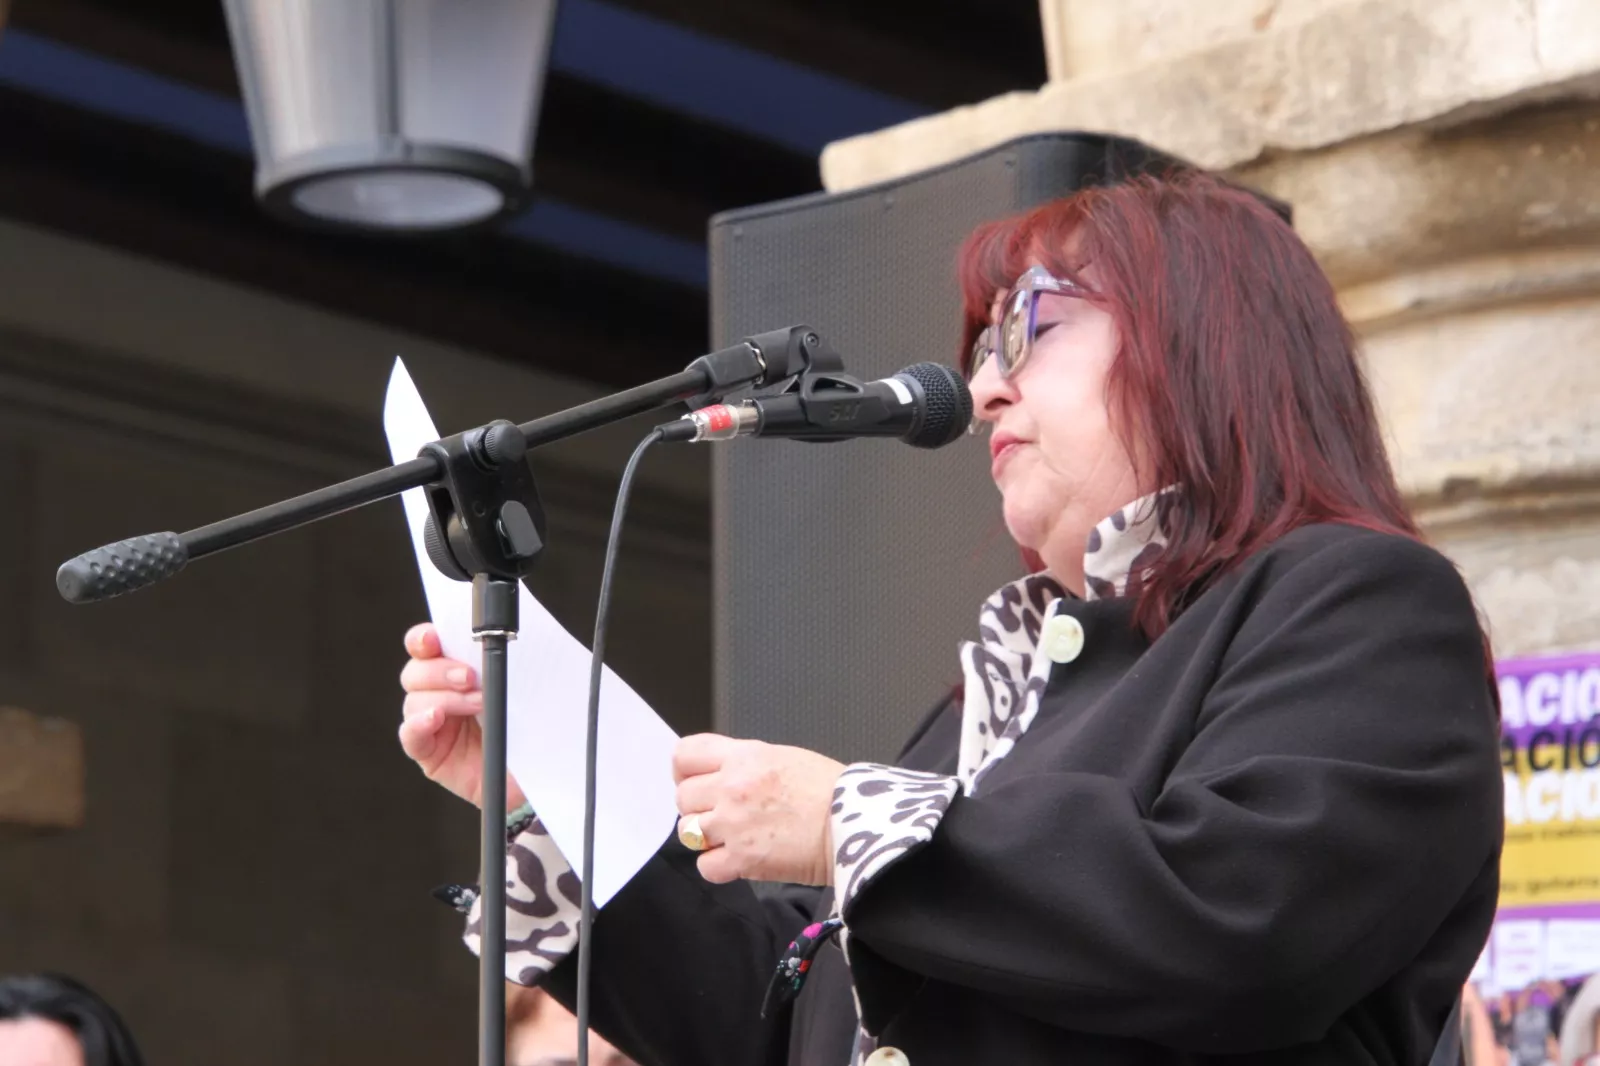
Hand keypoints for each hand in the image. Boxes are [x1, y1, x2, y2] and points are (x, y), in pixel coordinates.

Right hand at [398, 622, 526, 811]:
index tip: (434, 638)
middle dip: (441, 670)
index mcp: (455, 668)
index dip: (424, 639)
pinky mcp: (428, 752)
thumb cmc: (529, 723)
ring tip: (478, 705)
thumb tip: (499, 643)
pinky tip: (435, 719)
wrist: (538, 771)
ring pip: (414, 700)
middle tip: (471, 677)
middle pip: (416, 671)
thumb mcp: (521, 688)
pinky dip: (419, 724)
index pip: (426, 646)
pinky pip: (410, 735)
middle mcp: (437, 693)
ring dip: (445, 698)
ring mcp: (431, 723)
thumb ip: (503, 665)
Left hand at [672, 733, 844, 885]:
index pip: (685, 755)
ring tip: (732, 837)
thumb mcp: (784, 757)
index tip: (692, 780)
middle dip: (698, 807)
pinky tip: (738, 860)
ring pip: (688, 831)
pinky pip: (705, 866)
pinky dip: (717, 866)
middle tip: (722, 813)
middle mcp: (732, 787)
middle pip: (683, 797)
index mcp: (744, 757)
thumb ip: (746, 763)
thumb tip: (722, 775)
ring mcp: (733, 824)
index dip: (683, 770)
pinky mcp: (742, 859)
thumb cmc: (832, 790)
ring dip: (706, 836)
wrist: (855, 821)